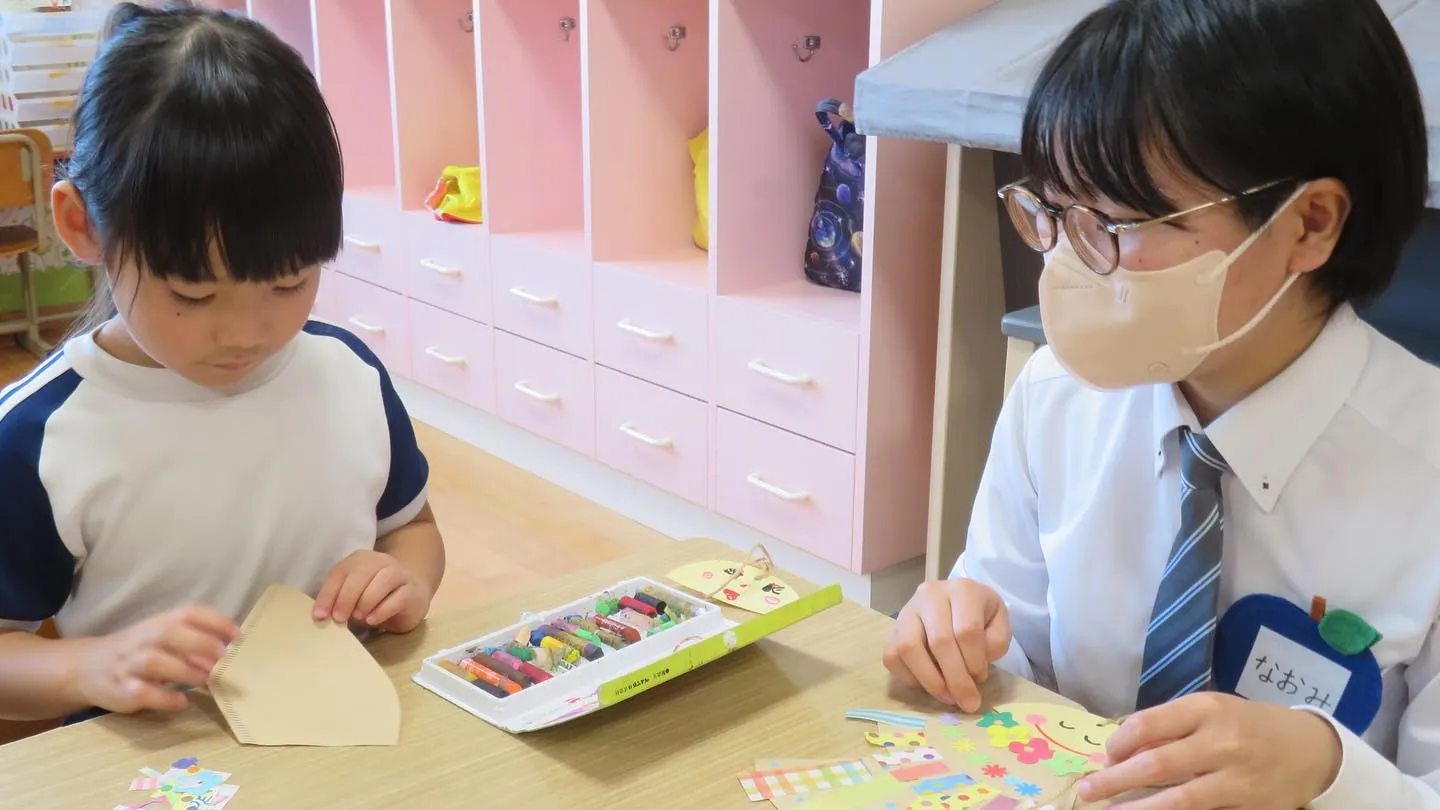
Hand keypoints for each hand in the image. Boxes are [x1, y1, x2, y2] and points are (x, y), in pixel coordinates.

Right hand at [77, 605, 241, 713]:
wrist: (86, 668)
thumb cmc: (139, 652)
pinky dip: (164, 697)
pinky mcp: (121, 690)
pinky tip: (182, 701)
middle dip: (200, 643)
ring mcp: (130, 664)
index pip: (189, 612)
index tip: (239, 637)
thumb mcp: (164, 639)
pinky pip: (142, 692)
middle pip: (169, 632)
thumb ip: (194, 642)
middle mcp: (143, 638)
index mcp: (160, 622)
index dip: (216, 621)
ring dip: (184, 671)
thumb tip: (231, 653)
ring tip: (205, 681)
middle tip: (223, 658)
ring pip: (154, 661)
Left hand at [313, 549, 431, 632]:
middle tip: (339, 618)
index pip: (340, 572)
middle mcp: (380, 562)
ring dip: (366, 601)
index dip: (328, 594)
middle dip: (347, 597)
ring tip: (358, 618)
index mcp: (360, 560)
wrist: (411, 594)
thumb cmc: (375, 598)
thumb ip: (338, 601)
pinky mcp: (413, 590)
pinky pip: (398, 597)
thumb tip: (322, 616)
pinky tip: (373, 620)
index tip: (320, 615)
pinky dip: (382, 610)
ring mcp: (399, 574)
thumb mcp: (353, 598)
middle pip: (362, 573)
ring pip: (383, 580)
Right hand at [882, 578, 1011, 710]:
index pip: (967, 630)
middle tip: (967, 702)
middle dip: (955, 679)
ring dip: (930, 680)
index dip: (975, 661)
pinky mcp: (891, 628)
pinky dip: (908, 677)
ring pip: (909, 648)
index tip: (982, 679)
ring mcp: (907, 610)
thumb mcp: (999, 622)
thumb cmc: (980, 614)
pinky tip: (927, 685)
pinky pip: (892, 656)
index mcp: (962, 590)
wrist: (956, 601)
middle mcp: (930, 594)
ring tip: (946, 696)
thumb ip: (996, 642)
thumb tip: (973, 670)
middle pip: (939, 641)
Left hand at [1077, 693, 1341, 808]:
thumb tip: (1122, 753)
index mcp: (1207, 709)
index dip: (1117, 744)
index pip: (1147, 725)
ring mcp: (1239, 779)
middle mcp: (1222, 742)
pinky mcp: (1252, 808)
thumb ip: (1170, 727)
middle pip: (1156, 765)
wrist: (1313, 749)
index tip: (1105, 757)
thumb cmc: (1249, 725)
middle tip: (1087, 791)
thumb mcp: (1211, 711)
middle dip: (1114, 781)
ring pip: (1181, 800)